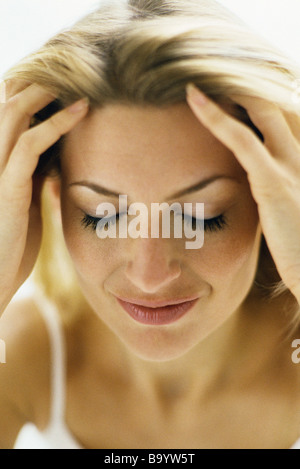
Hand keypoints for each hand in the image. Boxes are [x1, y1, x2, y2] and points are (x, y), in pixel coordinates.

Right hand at [0, 79, 88, 312]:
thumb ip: (36, 175)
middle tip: (73, 71)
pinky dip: (56, 124)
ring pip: (14, 114)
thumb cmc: (12, 244)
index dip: (38, 96)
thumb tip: (56, 157)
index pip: (14, 116)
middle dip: (38, 83)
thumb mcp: (27, 201)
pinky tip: (81, 110)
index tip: (71, 84)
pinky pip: (29, 145)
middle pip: (9, 104)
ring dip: (45, 92)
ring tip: (77, 78)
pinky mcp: (6, 186)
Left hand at [186, 84, 299, 302]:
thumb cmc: (298, 252)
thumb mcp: (284, 217)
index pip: (274, 123)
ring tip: (196, 80)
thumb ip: (269, 197)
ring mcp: (289, 167)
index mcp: (298, 166)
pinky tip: (196, 100)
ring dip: (227, 92)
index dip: (249, 105)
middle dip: (239, 89)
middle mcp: (298, 158)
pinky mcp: (273, 182)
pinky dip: (217, 117)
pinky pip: (242, 140)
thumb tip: (252, 193)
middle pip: (269, 108)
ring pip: (257, 113)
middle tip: (207, 78)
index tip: (221, 94)